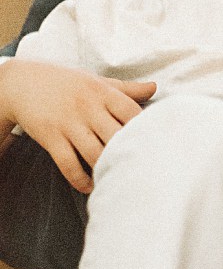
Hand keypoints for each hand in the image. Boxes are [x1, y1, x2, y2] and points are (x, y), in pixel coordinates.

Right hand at [0, 61, 155, 192]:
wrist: (22, 82)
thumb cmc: (66, 83)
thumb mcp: (96, 81)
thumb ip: (126, 89)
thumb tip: (155, 88)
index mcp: (103, 92)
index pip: (132, 112)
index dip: (146, 130)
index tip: (155, 146)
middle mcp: (88, 107)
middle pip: (116, 136)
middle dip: (129, 154)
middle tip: (141, 171)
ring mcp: (69, 123)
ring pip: (95, 153)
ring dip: (106, 170)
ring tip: (117, 180)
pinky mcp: (51, 137)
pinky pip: (68, 164)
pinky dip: (80, 179)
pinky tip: (89, 186)